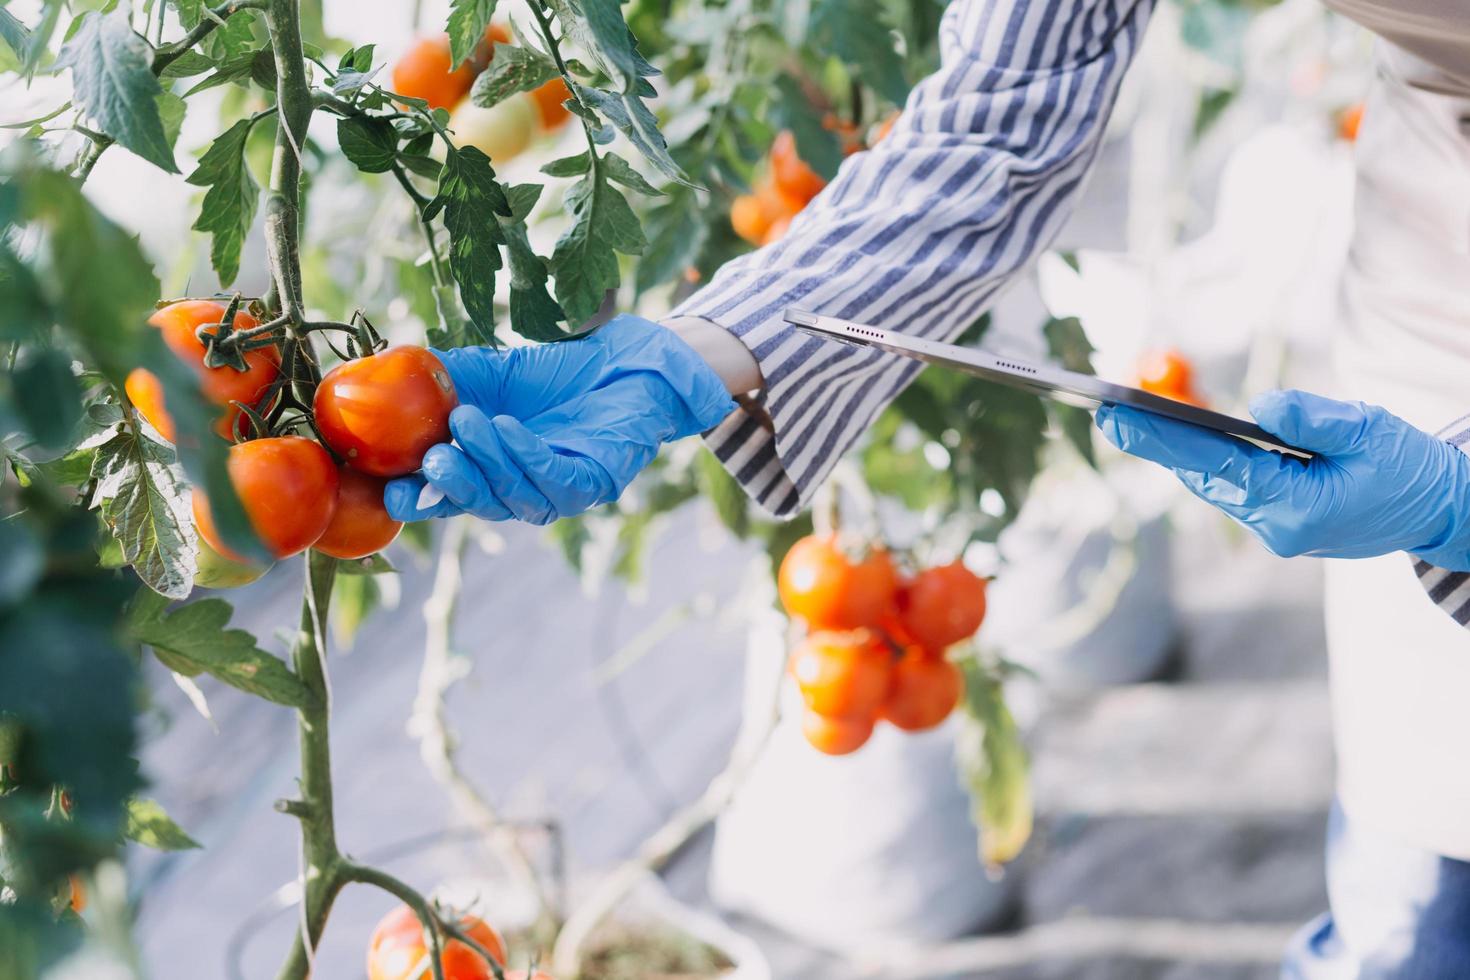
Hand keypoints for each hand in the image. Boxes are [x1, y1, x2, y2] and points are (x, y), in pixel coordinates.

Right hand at [384, 315, 734, 524]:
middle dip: (452, 485)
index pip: (446, 499)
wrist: (622, 360)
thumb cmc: (554, 373)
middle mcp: (520, 489)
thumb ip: (441, 381)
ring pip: (515, 494)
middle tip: (430, 459)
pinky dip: (528, 456)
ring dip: (488, 460)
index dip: (419, 501)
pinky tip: (510, 427)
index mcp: (488, 471)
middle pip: (479, 503)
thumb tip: (382, 375)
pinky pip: (555, 480)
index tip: (390, 491)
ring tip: (468, 420)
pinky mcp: (593, 483)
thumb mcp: (487, 373)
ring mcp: (557, 491)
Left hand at [1095, 389, 1469, 568]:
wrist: (1438, 510)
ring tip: (1128, 420)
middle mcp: (1275, 526)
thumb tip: (1262, 407)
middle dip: (1157, 443)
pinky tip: (1176, 439)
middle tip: (1106, 411)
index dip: (1162, 439)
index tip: (1117, 419)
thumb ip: (1315, 419)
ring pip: (1215, 482)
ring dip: (1176, 451)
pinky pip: (1234, 486)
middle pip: (1204, 475)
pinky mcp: (1279, 521)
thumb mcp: (1370, 431)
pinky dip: (1206, 461)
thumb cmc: (1408, 468)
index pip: (1216, 464)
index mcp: (1295, 508)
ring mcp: (1275, 528)